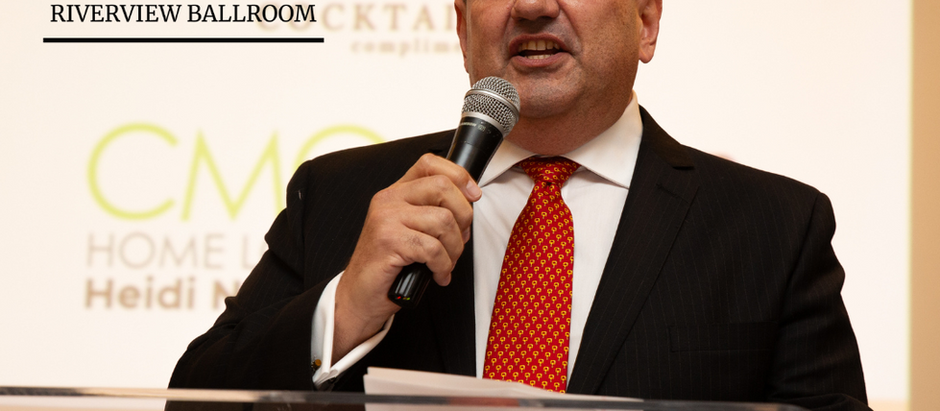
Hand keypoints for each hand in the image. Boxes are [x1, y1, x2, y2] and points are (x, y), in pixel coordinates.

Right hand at [333, 153, 481, 359]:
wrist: (359, 296)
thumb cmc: (389, 266)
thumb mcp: (410, 230)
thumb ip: (431, 211)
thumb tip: (469, 204)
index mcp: (395, 193)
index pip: (429, 163)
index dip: (459, 175)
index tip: (473, 196)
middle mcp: (389, 200)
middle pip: (443, 187)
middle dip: (464, 217)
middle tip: (459, 240)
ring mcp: (386, 219)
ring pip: (444, 220)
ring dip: (455, 248)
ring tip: (446, 263)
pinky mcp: (388, 241)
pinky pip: (433, 249)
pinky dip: (443, 266)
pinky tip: (437, 274)